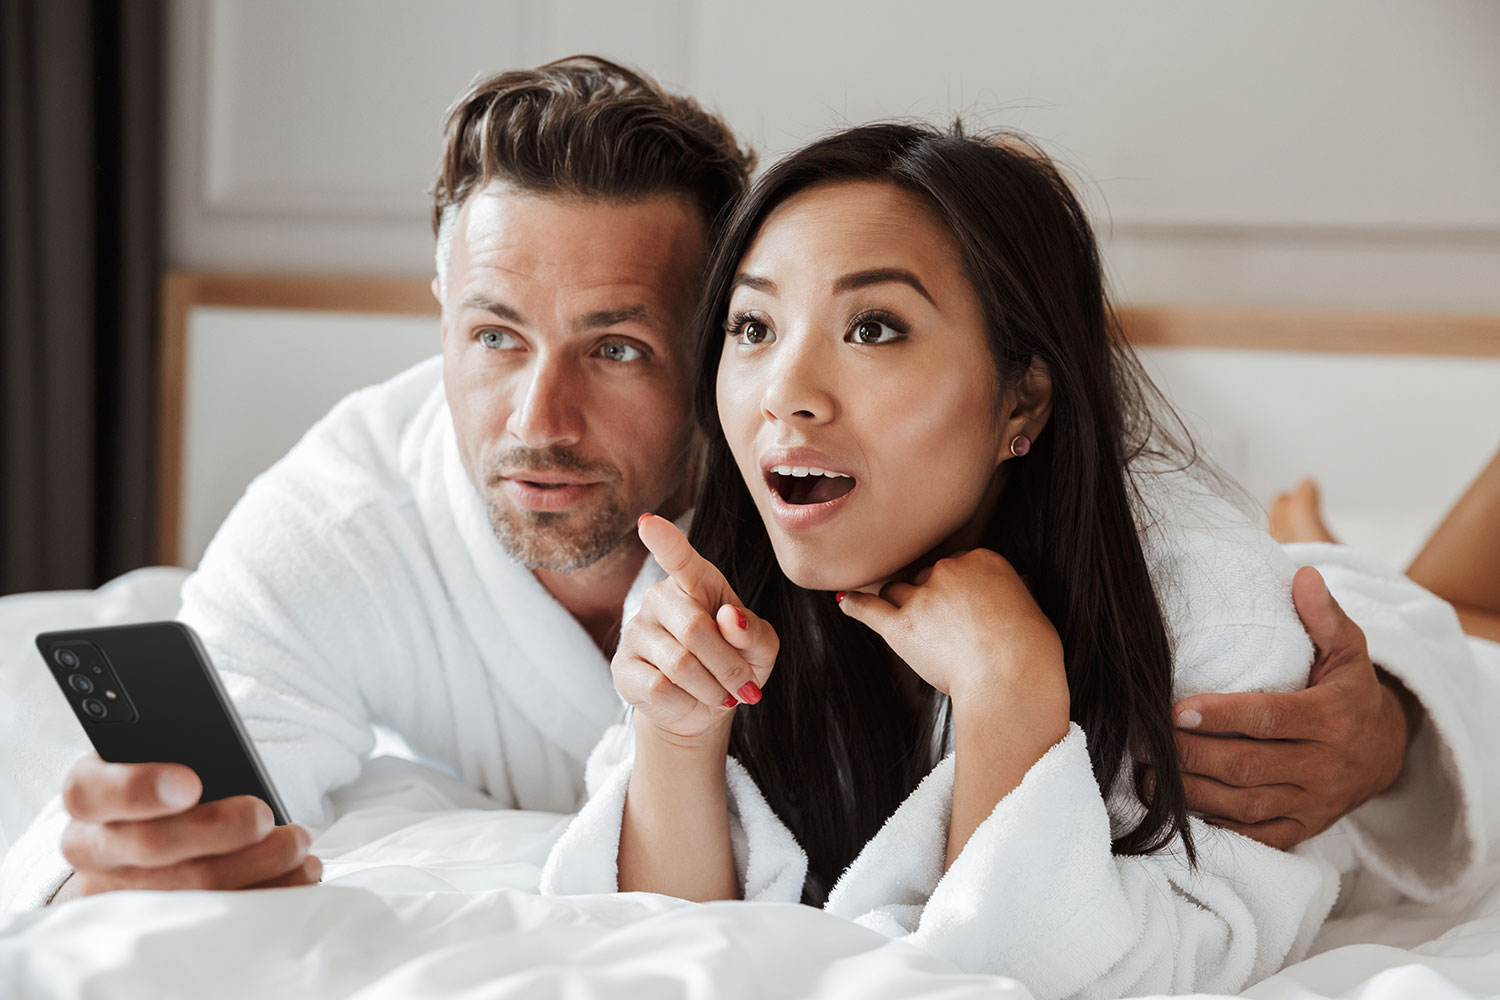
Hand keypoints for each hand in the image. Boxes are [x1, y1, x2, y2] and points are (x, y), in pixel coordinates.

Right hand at [53, 754, 318, 900]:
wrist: (140, 844)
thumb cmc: (161, 788)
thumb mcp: (158, 757)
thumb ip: (180, 749)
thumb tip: (228, 758)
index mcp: (90, 792)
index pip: (91, 792)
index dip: (139, 789)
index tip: (191, 783)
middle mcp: (94, 847)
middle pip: (152, 845)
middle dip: (219, 830)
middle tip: (265, 815)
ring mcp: (121, 894)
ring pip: (190, 888)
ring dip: (256, 864)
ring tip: (297, 843)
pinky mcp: (157, 925)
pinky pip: (217, 916)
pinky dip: (268, 891)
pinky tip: (300, 872)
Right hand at [611, 514, 778, 745]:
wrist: (703, 708)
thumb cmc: (734, 665)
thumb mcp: (760, 650)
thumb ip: (755, 633)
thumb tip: (730, 617)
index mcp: (696, 582)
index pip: (678, 557)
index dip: (664, 540)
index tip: (648, 522)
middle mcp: (659, 598)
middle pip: (696, 630)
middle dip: (730, 667)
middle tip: (746, 688)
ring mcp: (636, 631)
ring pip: (680, 665)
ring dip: (713, 689)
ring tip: (722, 696)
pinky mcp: (622, 666)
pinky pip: (660, 688)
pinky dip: (688, 703)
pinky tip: (690, 701)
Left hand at [836, 549, 1067, 711]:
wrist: (1013, 681)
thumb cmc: (1031, 652)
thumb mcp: (1032, 608)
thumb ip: (1015, 592)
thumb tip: (1019, 584)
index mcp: (982, 560)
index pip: (957, 566)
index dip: (957, 589)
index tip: (963, 607)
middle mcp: (948, 571)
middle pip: (925, 575)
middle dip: (931, 598)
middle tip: (945, 627)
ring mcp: (922, 598)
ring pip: (898, 591)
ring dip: (901, 604)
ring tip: (914, 626)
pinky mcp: (901, 627)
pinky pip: (868, 609)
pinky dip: (856, 606)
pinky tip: (846, 603)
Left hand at [1169, 566, 1413, 848]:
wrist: (1387, 752)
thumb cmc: (1350, 690)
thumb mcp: (1348, 649)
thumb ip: (1324, 615)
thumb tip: (1304, 576)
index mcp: (1333, 717)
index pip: (1270, 718)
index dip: (1221, 715)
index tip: (1173, 708)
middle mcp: (1324, 766)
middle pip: (1246, 765)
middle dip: (1188, 754)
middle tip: (1141, 740)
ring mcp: (1313, 803)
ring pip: (1243, 805)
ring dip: (1189, 792)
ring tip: (1146, 772)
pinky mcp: (1302, 830)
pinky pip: (1254, 837)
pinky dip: (1214, 827)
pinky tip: (1176, 809)